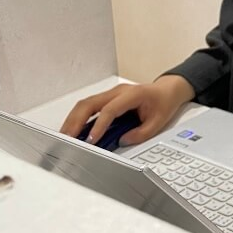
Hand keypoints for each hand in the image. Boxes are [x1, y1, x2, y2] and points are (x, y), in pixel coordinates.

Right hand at [59, 76, 194, 146]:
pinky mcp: (106, 99)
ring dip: (73, 120)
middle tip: (67, 139)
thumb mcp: (159, 121)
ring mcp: (111, 94)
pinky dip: (78, 118)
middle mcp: (118, 92)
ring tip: (65, 137)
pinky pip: (88, 107)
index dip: (99, 125)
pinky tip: (73, 131)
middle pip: (90, 103)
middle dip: (76, 122)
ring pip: (85, 104)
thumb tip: (122, 142)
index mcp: (133, 94)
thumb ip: (142, 133)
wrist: (167, 90)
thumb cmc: (163, 102)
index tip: (91, 140)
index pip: (110, 109)